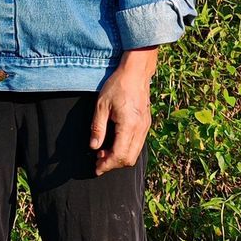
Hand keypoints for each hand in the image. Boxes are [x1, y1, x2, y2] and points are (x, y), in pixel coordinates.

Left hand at [90, 50, 157, 175]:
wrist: (136, 72)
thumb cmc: (118, 85)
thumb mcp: (101, 105)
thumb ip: (97, 127)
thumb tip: (94, 147)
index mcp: (129, 125)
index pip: (120, 155)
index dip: (107, 165)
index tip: (96, 168)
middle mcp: (141, 129)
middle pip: (129, 159)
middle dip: (113, 164)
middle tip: (98, 160)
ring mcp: (146, 127)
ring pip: (135, 154)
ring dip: (120, 158)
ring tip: (104, 152)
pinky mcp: (147, 124)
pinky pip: (138, 144)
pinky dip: (127, 150)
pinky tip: (115, 143)